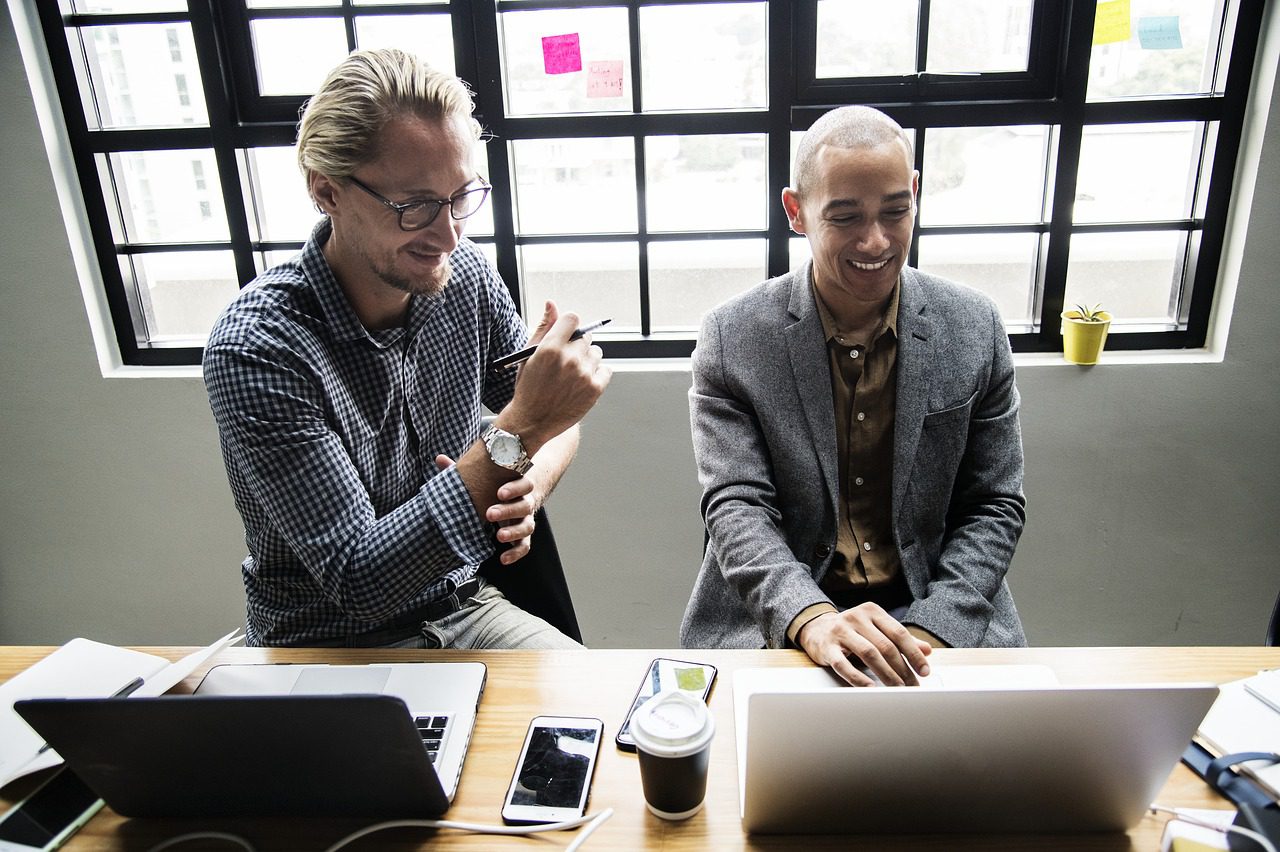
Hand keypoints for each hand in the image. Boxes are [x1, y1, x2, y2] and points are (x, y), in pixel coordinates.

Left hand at [438, 454, 539, 564]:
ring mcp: (525, 519)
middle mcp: (525, 502)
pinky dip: (515, 553)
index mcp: (518, 485)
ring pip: (527, 526)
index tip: (499, 492)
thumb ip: (463, 470)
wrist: (515, 495)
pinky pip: (524, 546)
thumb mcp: (484, 477)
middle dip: (508, 510)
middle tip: (489, 514)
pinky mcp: (523, 535)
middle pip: (525, 505)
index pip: (524, 484)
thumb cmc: (494, 484)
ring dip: (513, 532)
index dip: (514, 488)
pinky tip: (503, 559)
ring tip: (499, 536)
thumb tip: (439, 459)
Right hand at [503, 304, 610, 447]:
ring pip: (596, 353)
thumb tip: (552, 303)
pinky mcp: (595, 389)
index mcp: (550, 347)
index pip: (572, 319)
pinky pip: (606, 370)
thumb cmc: (528, 387)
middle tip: (566, 361)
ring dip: (587, 360)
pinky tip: (583, 382)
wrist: (531, 421)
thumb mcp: (529, 355)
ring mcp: (584, 374)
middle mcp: (569, 358)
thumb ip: (543, 327)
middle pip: (585, 337)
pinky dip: (598, 374)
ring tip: (572, 374)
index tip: (566, 335)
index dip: (569, 326)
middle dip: (576, 346)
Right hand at [796, 605, 931, 686]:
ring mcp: (840, 631)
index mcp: (872, 611)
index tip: (925, 671)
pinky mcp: (827, 647)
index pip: (898, 633)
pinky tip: (870, 688)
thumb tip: (927, 651)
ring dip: (886, 675)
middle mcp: (856, 618)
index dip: (914, 654)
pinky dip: (859, 678)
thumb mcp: (876, 630)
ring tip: (897, 689)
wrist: (816, 628)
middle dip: (902, 669)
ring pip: (868, 654)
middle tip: (912, 686)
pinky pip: (844, 665)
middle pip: (885, 646)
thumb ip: (900, 639)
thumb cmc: (852, 631)